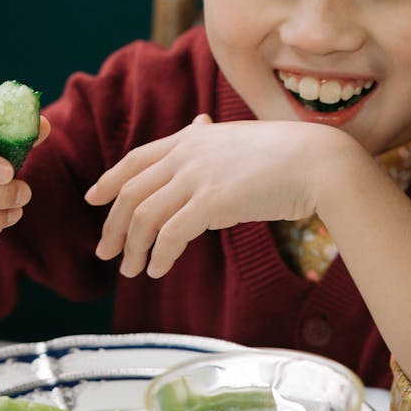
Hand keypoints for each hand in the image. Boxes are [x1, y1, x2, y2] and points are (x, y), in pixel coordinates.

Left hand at [85, 114, 338, 277]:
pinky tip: (156, 270)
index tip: (93, 199)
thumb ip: (209, 150)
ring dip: (133, 248)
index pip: (135, 159)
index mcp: (189, 139)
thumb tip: (196, 153)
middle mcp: (186, 154)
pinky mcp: (212, 202)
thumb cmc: (284, 156)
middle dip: (112, 225)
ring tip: (130, 270)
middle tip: (105, 252)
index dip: (109, 180)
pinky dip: (159, 255)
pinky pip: (172, 234)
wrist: (317, 162)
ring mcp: (197, 177)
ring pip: (145, 216)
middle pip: (131, 192)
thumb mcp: (237, 144)